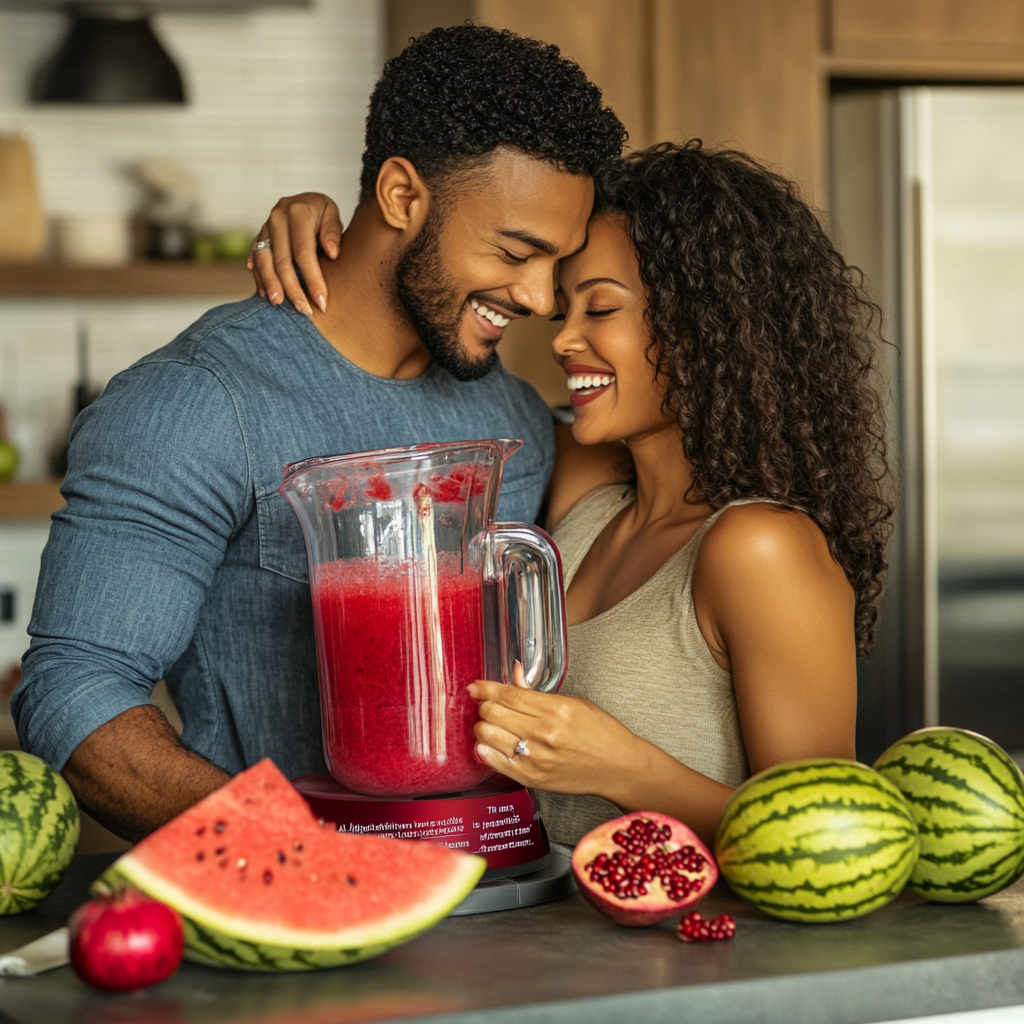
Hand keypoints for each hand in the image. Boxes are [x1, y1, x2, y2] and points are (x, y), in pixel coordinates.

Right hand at [247, 193, 343, 315]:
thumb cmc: (322, 212)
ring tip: (278, 304)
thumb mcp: (332, 213)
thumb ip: (332, 232)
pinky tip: (264, 294)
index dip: (312, 279)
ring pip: (264, 261)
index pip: (304, 253)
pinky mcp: (258, 236)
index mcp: (298, 211)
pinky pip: (255, 259)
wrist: (304, 200)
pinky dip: (259, 277)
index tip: (322, 302)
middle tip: (303, 310)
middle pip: (283, 261)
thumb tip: (332, 253)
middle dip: (293, 289)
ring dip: (270, 285)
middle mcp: (277, 217)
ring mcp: (265, 227)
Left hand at [469, 663, 642, 798]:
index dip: (486, 688)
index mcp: (556, 710)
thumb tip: (514, 674)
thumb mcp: (574, 703)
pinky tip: (492, 744)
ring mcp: (536, 758)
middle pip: (494, 713)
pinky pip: (493, 761)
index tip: (476, 687)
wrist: (617, 767)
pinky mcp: (531, 778)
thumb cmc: (601, 733)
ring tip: (492, 725)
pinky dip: (486, 749)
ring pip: (487, 735)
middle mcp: (544, 734)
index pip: (509, 695)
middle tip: (487, 705)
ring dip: (484, 727)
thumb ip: (538, 692)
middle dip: (484, 706)